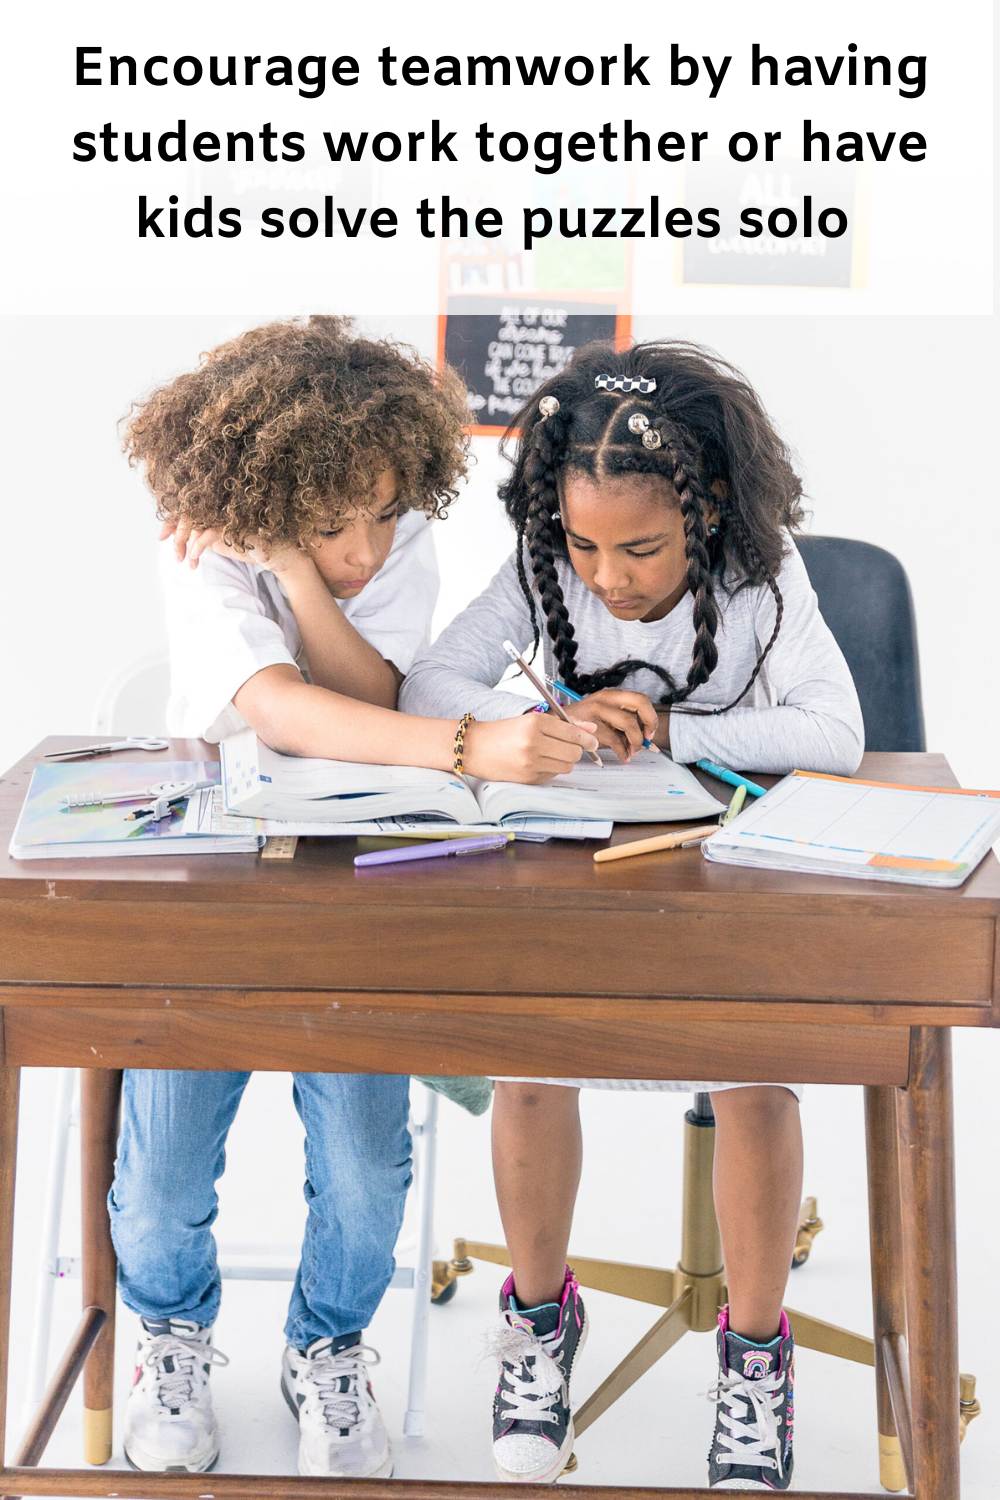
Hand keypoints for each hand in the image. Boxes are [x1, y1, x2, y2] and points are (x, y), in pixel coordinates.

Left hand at [159, 516, 309, 576]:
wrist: (275, 554)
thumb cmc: (247, 546)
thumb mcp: (218, 541)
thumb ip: (200, 534)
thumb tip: (178, 538)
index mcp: (213, 507)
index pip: (185, 509)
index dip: (170, 521)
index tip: (160, 538)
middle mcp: (219, 506)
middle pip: (187, 513)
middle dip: (176, 535)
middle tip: (175, 557)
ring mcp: (227, 512)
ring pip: (196, 521)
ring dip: (185, 543)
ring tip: (185, 562)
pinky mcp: (235, 522)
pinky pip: (209, 531)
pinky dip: (198, 545)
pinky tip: (195, 558)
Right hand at [462, 713, 598, 784]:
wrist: (472, 747)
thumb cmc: (501, 732)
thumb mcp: (531, 720)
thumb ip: (564, 724)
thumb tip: (591, 729)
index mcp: (535, 723)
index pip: (573, 734)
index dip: (587, 739)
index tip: (592, 741)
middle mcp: (534, 743)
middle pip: (573, 753)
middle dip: (575, 750)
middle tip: (568, 746)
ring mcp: (530, 763)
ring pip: (566, 766)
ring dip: (563, 761)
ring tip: (550, 754)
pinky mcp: (528, 778)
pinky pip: (552, 776)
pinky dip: (550, 769)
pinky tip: (537, 762)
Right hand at [563, 689, 658, 761]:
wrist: (555, 725)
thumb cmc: (581, 723)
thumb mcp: (603, 715)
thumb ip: (622, 722)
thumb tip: (645, 737)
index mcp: (611, 695)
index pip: (640, 699)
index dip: (650, 717)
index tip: (650, 732)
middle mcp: (605, 699)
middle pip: (640, 703)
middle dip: (648, 722)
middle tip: (646, 738)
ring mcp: (597, 710)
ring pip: (629, 723)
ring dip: (635, 741)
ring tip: (631, 751)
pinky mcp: (590, 725)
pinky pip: (615, 740)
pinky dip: (622, 752)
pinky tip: (622, 756)